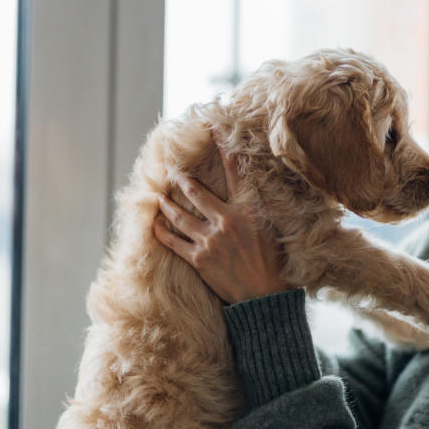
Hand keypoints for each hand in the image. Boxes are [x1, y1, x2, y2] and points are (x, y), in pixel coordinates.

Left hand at [151, 135, 291, 303]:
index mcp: (247, 211)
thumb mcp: (271, 230)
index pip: (234, 172)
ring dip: (167, 204)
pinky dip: (162, 232)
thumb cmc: (273, 264)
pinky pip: (174, 242)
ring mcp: (210, 241)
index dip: (223, 148)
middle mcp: (226, 221)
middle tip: (170, 169)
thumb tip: (250, 194)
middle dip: (181, 178)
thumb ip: (256, 210)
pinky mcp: (199, 260)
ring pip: (180, 216)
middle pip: (196, 192)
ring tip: (159, 197)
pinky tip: (155, 225)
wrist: (265, 297)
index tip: (213, 130)